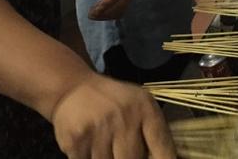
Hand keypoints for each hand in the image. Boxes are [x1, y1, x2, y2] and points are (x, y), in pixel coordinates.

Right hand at [52, 73, 175, 158]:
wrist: (74, 87)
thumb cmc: (114, 100)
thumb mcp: (139, 105)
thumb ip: (153, 132)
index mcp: (145, 108)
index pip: (163, 147)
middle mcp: (124, 117)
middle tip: (123, 150)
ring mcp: (100, 129)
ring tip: (106, 145)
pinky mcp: (76, 140)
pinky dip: (89, 158)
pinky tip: (90, 148)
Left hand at [78, 0, 131, 19]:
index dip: (107, 3)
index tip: (95, 11)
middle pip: (122, 1)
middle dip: (107, 11)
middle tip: (91, 14)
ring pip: (122, 9)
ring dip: (107, 15)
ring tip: (93, 14)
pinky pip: (120, 11)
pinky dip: (110, 15)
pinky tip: (99, 13)